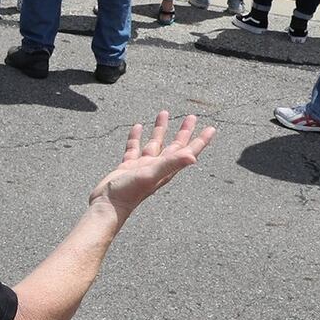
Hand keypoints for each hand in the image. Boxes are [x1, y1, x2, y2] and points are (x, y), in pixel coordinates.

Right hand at [88, 111, 213, 219]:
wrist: (108, 205)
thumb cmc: (129, 193)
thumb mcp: (152, 175)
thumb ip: (171, 164)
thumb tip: (193, 157)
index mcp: (166, 168)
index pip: (187, 151)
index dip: (200, 140)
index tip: (211, 129)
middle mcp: (157, 167)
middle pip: (174, 145)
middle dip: (183, 131)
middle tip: (191, 117)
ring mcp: (142, 166)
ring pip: (154, 143)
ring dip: (160, 129)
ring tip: (163, 114)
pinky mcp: (128, 167)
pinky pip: (134, 147)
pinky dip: (136, 137)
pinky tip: (137, 127)